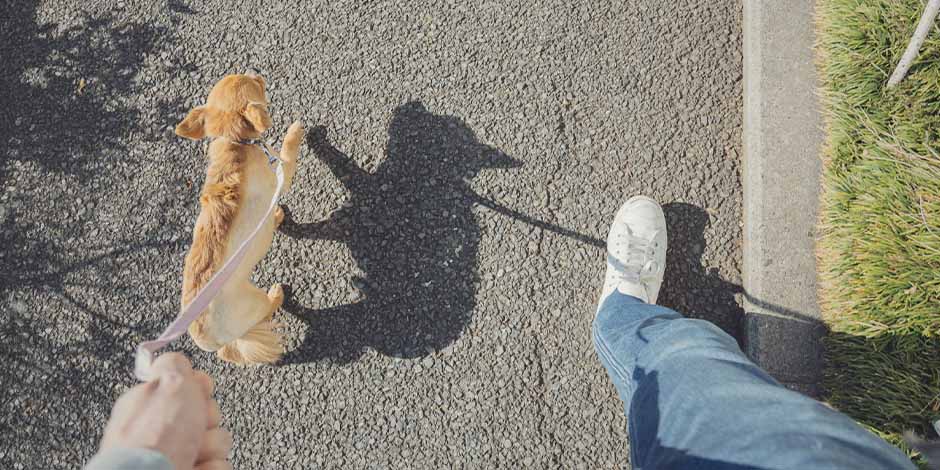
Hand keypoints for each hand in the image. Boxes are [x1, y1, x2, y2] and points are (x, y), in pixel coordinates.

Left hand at [98, 353, 231, 469]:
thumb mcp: (167, 381)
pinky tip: (196, 469)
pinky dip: (212, 468)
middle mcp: (163, 430)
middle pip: (209, 414)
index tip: (200, 393)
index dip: (200, 389)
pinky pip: (220, 465)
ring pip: (218, 441)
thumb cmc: (156, 437)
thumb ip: (174, 363)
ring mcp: (176, 454)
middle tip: (193, 427)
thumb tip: (177, 359)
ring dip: (212, 446)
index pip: (189, 386)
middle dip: (209, 419)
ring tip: (191, 455)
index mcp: (151, 403)